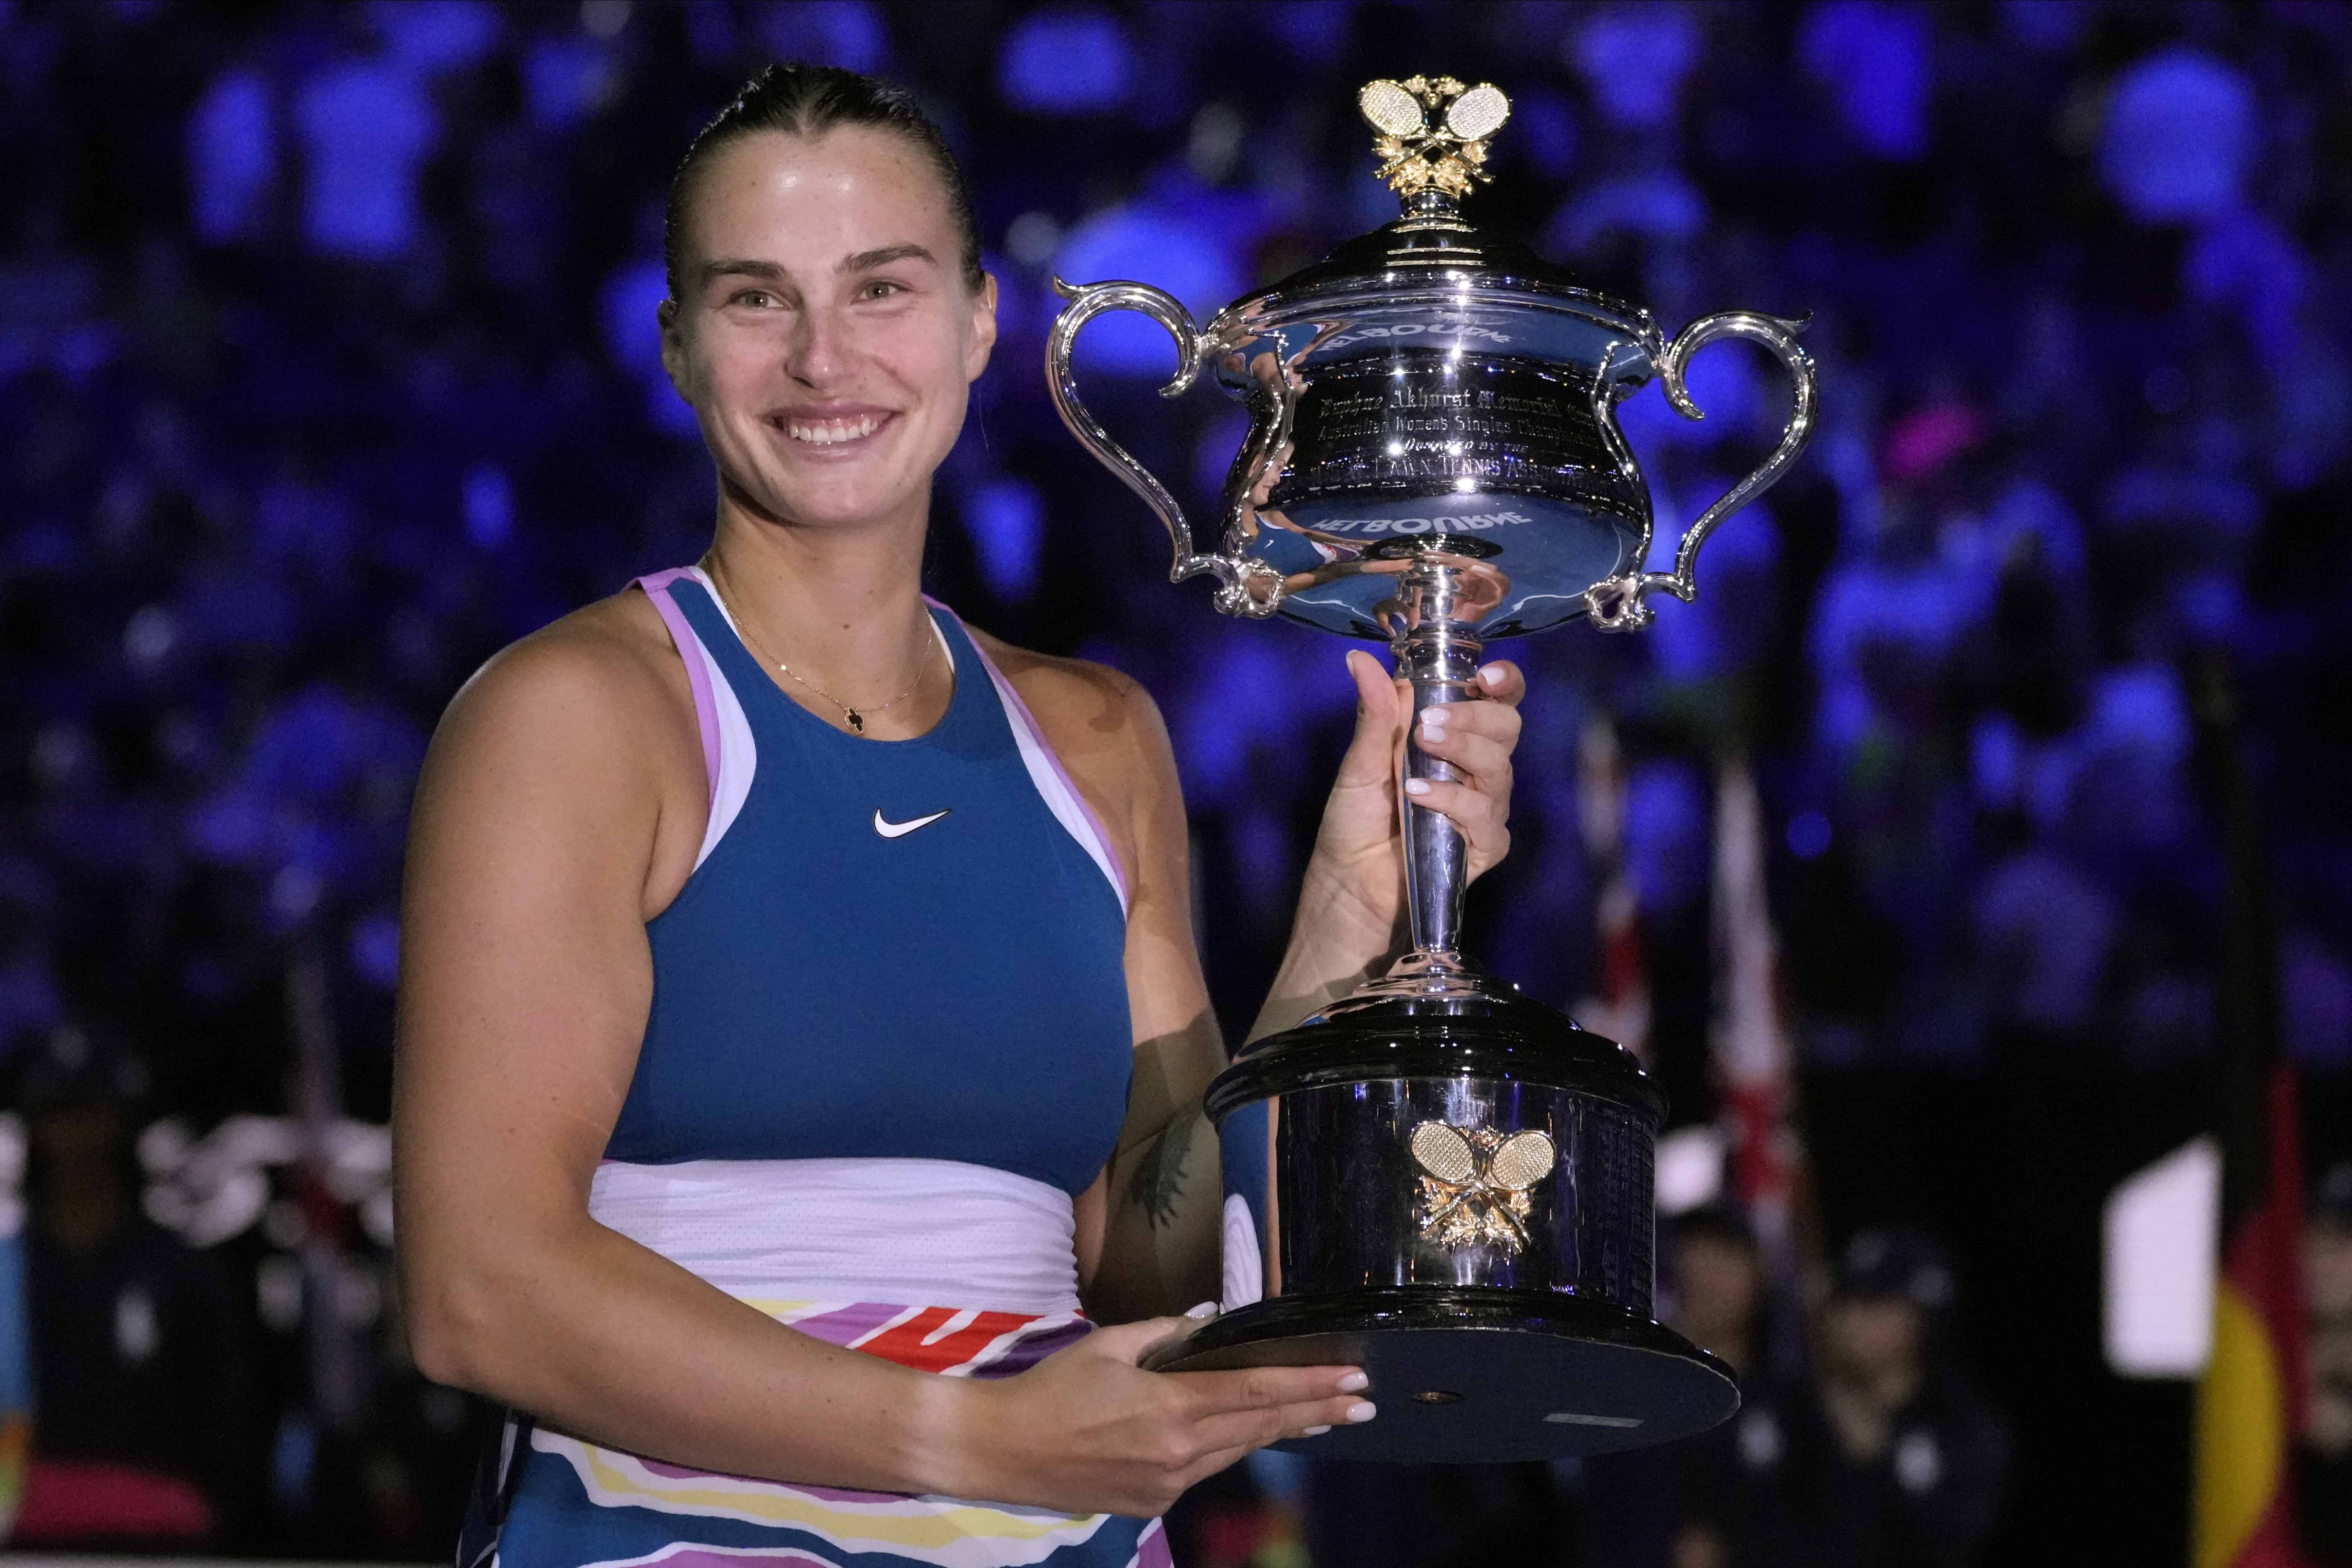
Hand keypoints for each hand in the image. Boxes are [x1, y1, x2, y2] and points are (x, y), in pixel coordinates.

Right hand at [947, 1315, 1371, 1517]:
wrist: (1000, 1450)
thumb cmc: (1050, 1389)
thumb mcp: (1108, 1344)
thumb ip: (1166, 1333)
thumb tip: (1211, 1322)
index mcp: (1170, 1407)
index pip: (1258, 1392)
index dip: (1311, 1386)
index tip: (1353, 1379)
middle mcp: (1178, 1452)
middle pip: (1262, 1426)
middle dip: (1317, 1412)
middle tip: (1363, 1402)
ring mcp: (1167, 1484)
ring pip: (1236, 1450)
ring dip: (1281, 1432)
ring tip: (1322, 1418)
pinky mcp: (1152, 1503)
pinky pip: (1203, 1469)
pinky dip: (1228, 1447)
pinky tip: (1243, 1433)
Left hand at [1298, 650, 1526, 942]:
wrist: (1349, 880)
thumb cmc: (1356, 820)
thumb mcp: (1360, 761)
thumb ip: (1373, 713)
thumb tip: (1360, 660)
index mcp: (1455, 737)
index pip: (1496, 701)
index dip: (1504, 683)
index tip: (1486, 676)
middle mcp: (1476, 768)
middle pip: (1506, 727)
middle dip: (1474, 717)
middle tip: (1429, 722)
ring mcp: (1484, 806)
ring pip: (1499, 768)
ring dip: (1461, 752)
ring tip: (1419, 753)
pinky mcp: (1484, 845)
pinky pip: (1484, 816)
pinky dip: (1453, 801)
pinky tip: (1420, 797)